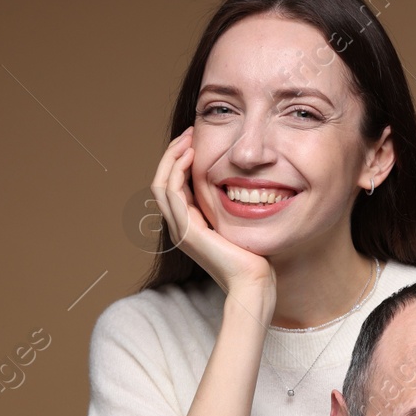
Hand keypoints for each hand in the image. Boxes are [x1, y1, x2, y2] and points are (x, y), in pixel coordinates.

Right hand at [150, 127, 274, 301]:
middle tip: (189, 132)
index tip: (196, 140)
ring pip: (161, 183)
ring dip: (172, 157)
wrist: (253, 283)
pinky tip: (191, 155)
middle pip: (162, 181)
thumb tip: (244, 187)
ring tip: (188, 138)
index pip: (174, 185)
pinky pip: (171, 192)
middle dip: (174, 154)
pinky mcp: (187, 230)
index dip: (181, 161)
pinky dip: (177, 170)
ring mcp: (180, 229)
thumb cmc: (254, 258)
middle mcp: (180, 227)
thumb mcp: (239, 224)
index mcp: (189, 225)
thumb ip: (232, 208)